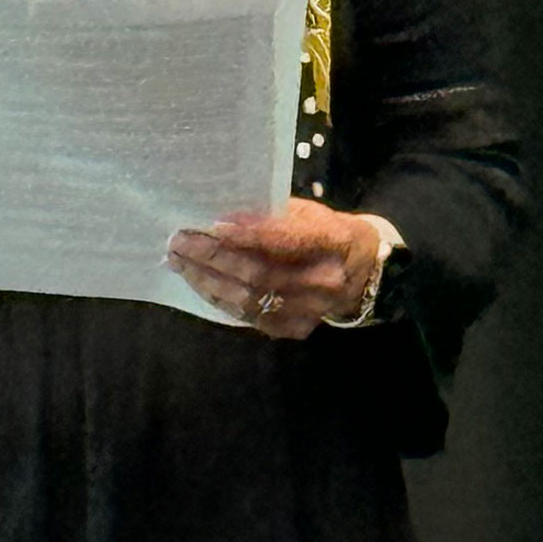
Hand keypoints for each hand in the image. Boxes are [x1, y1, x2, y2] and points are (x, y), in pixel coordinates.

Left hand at [166, 200, 382, 339]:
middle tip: (179, 242)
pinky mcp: (297, 329)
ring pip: (249, 300)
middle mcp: (324, 281)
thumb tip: (223, 216)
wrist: (363, 274)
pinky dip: (221, 299)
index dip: (245, 235)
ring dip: (207, 281)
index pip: (284, 241)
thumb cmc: (327, 233)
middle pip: (259, 274)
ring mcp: (311, 310)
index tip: (210, 226)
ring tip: (179, 262)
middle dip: (212, 258)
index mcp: (332, 242)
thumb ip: (270, 215)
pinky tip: (200, 282)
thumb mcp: (307, 213)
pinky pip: (250, 317)